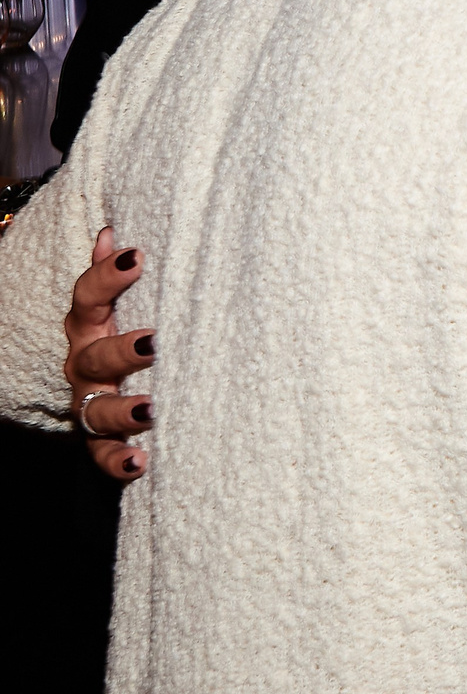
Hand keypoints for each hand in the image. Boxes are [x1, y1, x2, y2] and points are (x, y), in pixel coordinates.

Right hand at [65, 227, 152, 479]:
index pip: (88, 297)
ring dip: (122, 410)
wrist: (112, 383)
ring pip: (96, 410)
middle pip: (93, 357)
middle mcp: (85, 364)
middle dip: (121, 350)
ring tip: (151, 410)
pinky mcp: (101, 440)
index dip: (106, 277)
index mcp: (90, 326)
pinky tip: (139, 463)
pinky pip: (102, 455)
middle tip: (155, 343)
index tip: (137, 257)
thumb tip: (111, 230)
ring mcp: (90, 403)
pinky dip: (117, 461)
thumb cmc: (126, 329)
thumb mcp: (122, 301)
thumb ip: (115, 271)